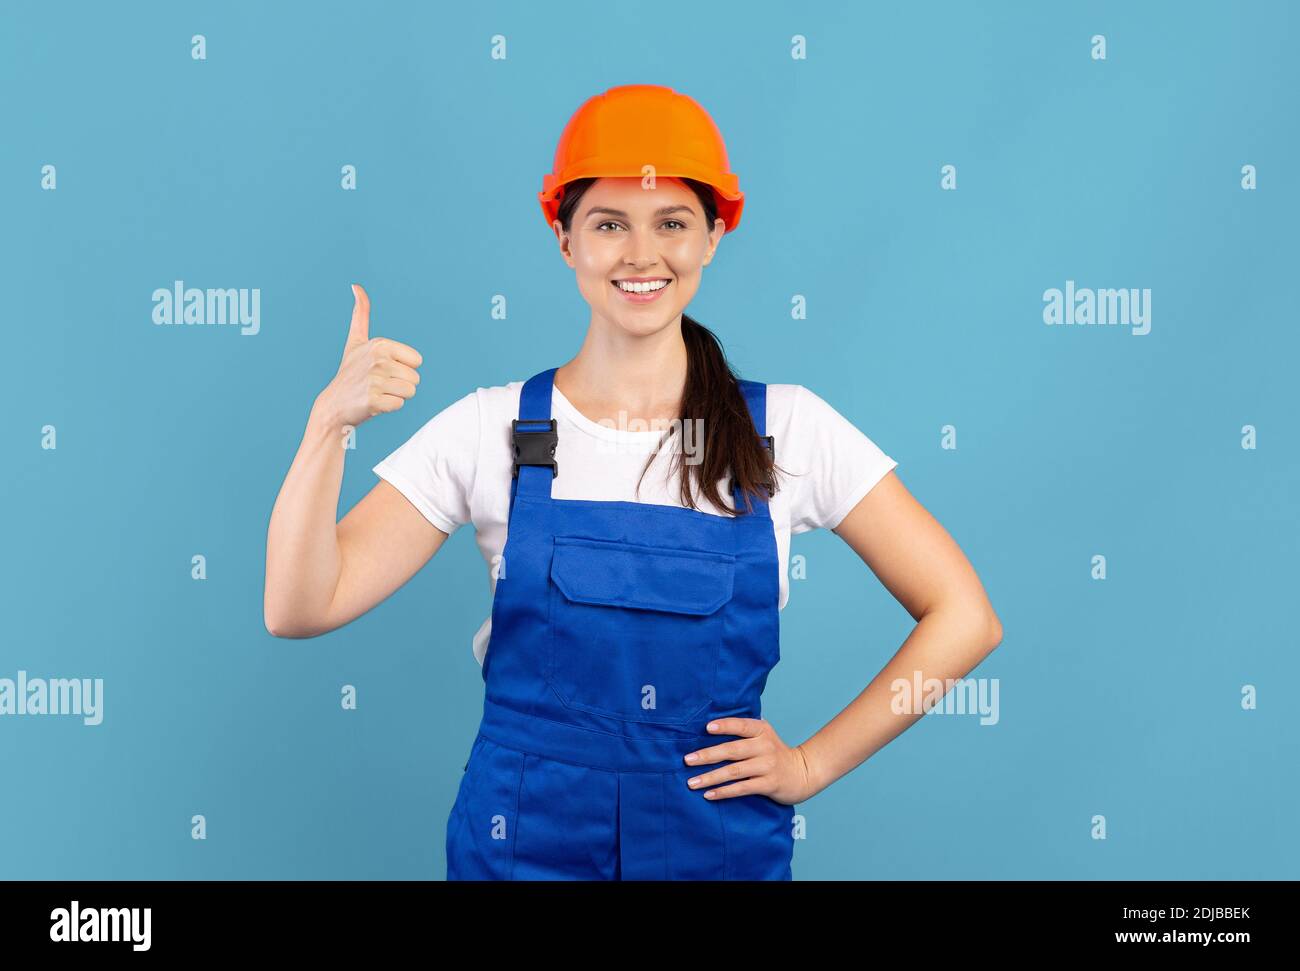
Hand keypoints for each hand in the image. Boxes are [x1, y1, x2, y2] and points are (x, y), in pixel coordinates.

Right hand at [315, 284, 422, 427]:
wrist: (334, 405)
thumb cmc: (350, 373)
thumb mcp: (356, 341)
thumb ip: (360, 314)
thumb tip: (356, 286)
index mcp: (380, 344)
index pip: (417, 361)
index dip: (403, 368)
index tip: (383, 370)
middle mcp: (377, 359)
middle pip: (416, 378)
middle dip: (400, 384)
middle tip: (378, 384)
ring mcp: (375, 380)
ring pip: (410, 392)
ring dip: (396, 396)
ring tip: (377, 393)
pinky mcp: (373, 400)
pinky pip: (399, 405)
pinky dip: (389, 407)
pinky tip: (373, 404)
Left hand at [682, 717, 817, 804]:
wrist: (802, 773)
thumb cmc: (774, 753)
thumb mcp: (764, 736)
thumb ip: (744, 730)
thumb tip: (711, 724)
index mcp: (762, 731)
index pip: (742, 725)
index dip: (725, 725)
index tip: (707, 728)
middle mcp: (765, 747)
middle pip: (733, 750)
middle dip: (708, 755)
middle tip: (688, 760)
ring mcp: (767, 766)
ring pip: (734, 772)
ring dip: (711, 777)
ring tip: (692, 782)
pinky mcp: (769, 784)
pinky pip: (742, 788)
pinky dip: (724, 792)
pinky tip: (709, 794)